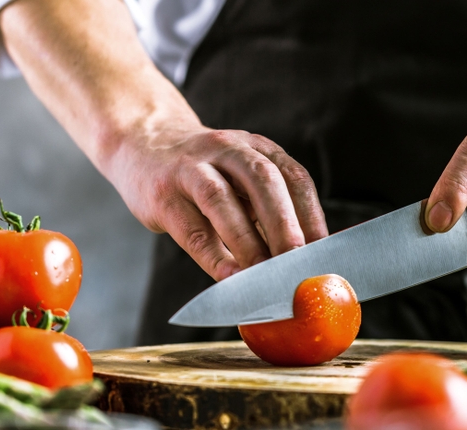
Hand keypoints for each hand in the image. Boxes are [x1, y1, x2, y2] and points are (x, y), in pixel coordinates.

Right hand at [108, 127, 327, 279]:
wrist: (142, 144)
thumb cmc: (205, 175)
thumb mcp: (241, 178)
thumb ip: (268, 212)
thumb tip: (302, 263)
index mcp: (258, 148)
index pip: (294, 178)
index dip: (312, 215)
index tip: (324, 253)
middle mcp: (228, 150)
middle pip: (262, 181)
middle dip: (284, 224)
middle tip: (298, 262)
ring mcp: (191, 168)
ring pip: (221, 200)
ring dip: (247, 241)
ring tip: (265, 276)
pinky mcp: (163, 194)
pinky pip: (191, 227)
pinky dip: (213, 256)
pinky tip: (229, 278)